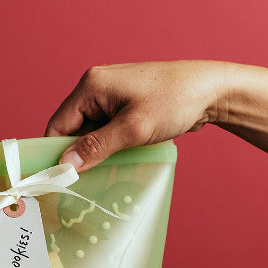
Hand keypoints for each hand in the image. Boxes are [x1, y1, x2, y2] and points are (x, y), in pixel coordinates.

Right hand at [46, 61, 228, 170]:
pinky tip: (118, 161)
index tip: (58, 179)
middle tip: (82, 182)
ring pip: (90, 131)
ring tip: (103, 173)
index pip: (58, 124)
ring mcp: (111, 95)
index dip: (56, 153)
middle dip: (78, 154)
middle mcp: (96, 87)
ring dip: (95, 152)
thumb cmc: (175, 101)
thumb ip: (98, 146)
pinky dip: (109, 146)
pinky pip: (106, 129)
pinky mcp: (124, 105)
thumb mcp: (133, 128)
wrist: (212, 90)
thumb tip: (66, 164)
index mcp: (91, 86)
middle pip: (72, 129)